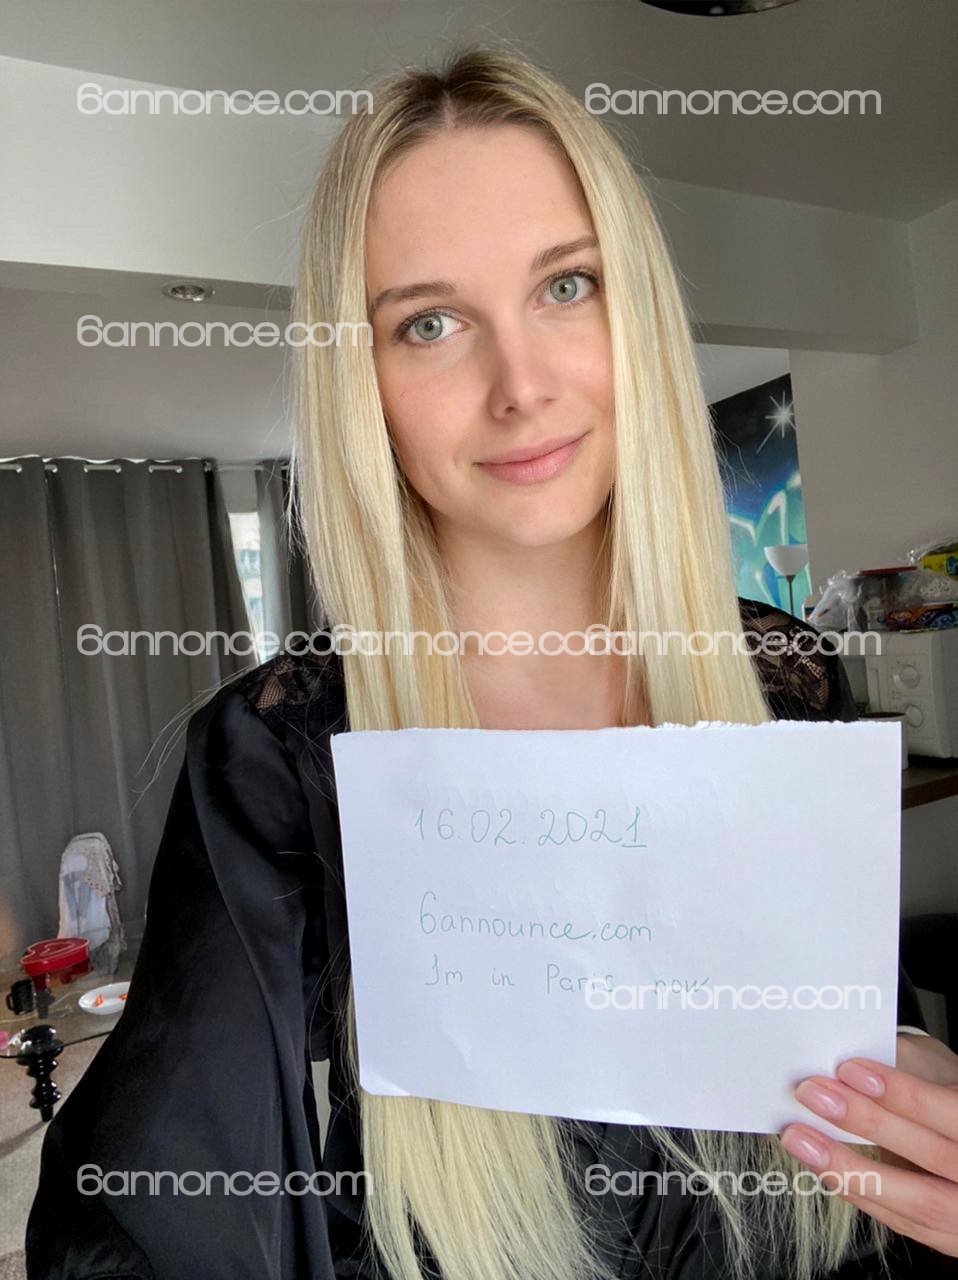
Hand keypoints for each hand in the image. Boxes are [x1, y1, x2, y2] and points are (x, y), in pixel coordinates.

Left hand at [779, 1033, 957, 1257]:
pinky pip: (902, 1221)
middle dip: (868, 1123)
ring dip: (850, 1169)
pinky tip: (821, 1166)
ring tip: (800, 1138)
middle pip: (933, 1155)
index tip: (849, 1069)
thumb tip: (846, 1055)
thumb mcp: (936, 1068)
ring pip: (918, 1202)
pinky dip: (858, 1191)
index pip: (950, 1111)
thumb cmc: (947, 1095)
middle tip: (813, 1095)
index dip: (902, 1092)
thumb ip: (903, 1062)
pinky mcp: (948, 1236)